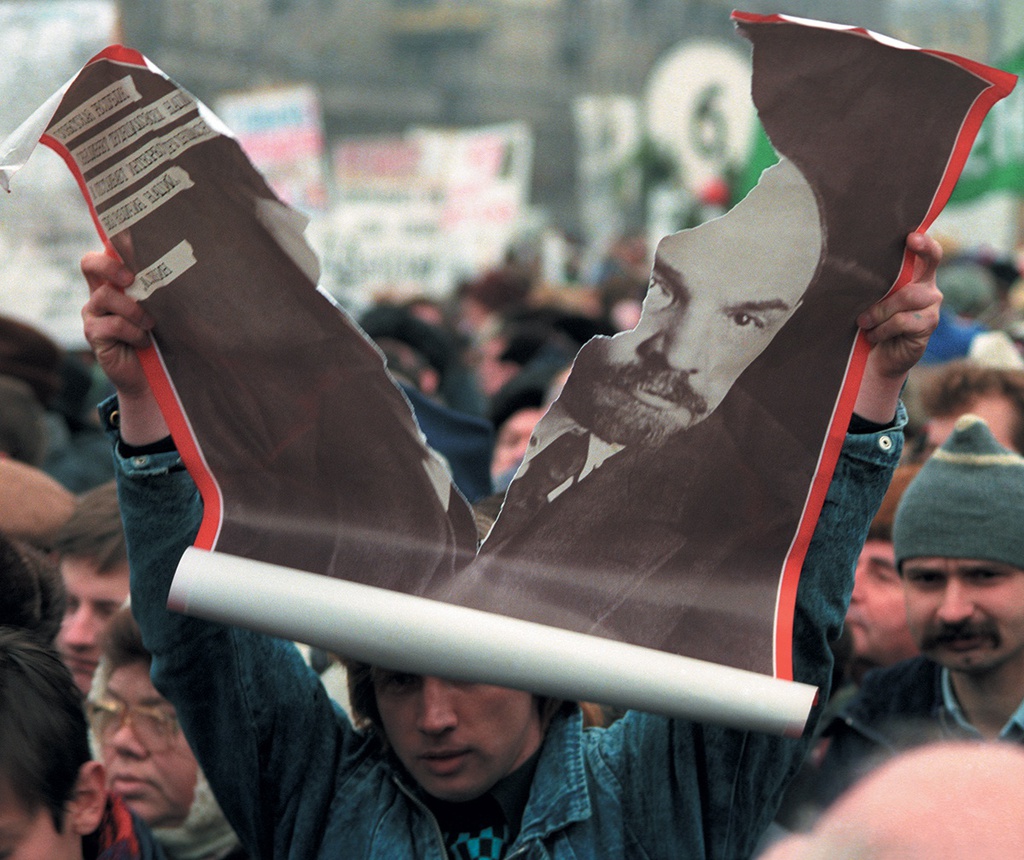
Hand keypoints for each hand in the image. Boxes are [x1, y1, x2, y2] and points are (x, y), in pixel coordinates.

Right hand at [81, 250, 168, 443]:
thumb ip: (164, 291)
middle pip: (90, 263)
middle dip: (111, 266)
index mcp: (117, 282)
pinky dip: (132, 332)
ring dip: (133, 309)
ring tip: (151, 324)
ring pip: (106, 296)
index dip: (113, 242)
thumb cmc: (163, 338)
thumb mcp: (166, 311)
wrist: (152, 378)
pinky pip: (111, 325)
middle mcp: (100, 293)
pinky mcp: (93, 333)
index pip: (106, 251)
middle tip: (132, 278)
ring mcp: (93, 313)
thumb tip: (188, 266)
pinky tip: (144, 341)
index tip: (134, 238)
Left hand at [853, 232, 942, 422]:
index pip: (929, 253)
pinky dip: (883, 329)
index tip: (910, 237)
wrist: (877, 357)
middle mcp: (928, 287)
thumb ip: (873, 284)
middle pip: (920, 273)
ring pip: (906, 297)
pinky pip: (902, 320)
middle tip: (863, 310)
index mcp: (916, 275)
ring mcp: (932, 306)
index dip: (924, 244)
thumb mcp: (870, 299)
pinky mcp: (929, 324)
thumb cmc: (870, 321)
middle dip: (888, 289)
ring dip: (879, 312)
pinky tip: (874, 335)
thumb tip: (853, 270)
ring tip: (863, 323)